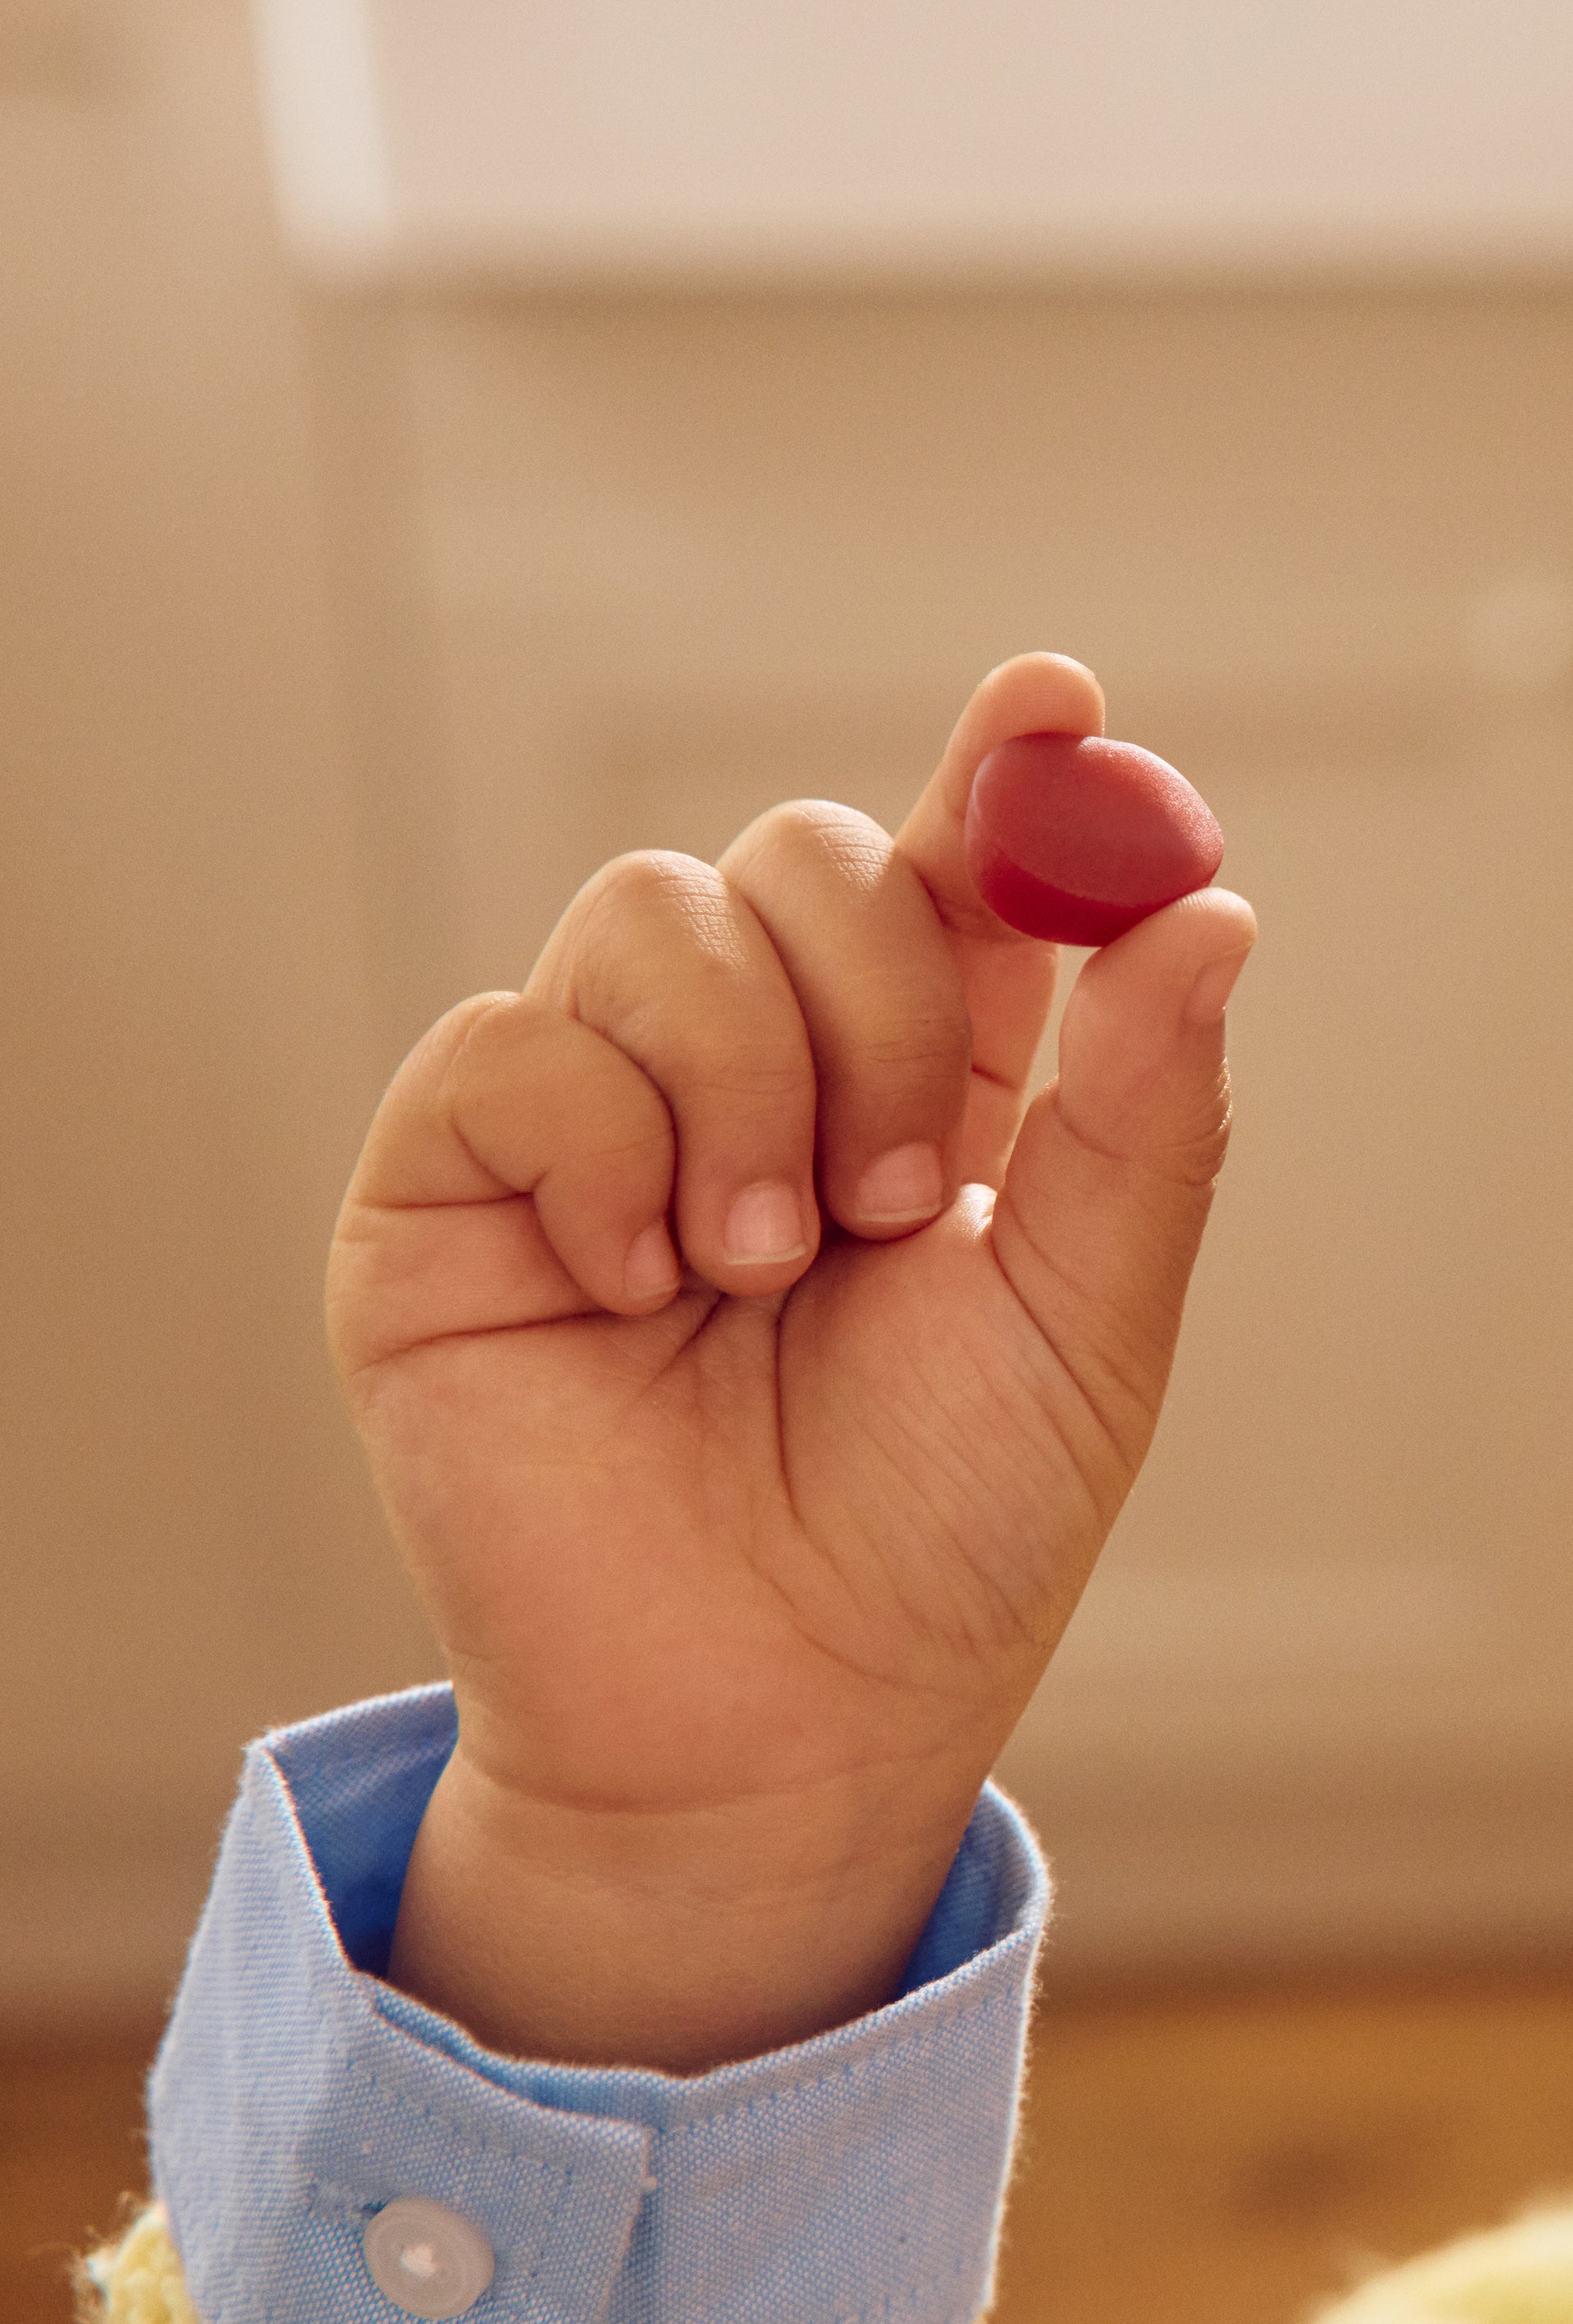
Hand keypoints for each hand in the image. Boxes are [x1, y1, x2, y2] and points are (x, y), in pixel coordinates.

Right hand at [325, 653, 1255, 2070]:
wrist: (758, 1725)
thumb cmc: (930, 1542)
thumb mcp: (1083, 1328)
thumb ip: (1142, 1118)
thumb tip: (1209, 913)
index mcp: (912, 1090)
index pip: (951, 875)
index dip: (1002, 774)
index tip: (1056, 700)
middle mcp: (751, 1073)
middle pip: (797, 856)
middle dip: (872, 998)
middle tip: (895, 1195)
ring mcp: (596, 1118)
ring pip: (648, 915)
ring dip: (742, 1086)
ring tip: (760, 1267)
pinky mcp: (454, 1183)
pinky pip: (511, 1047)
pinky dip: (600, 1155)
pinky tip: (631, 1290)